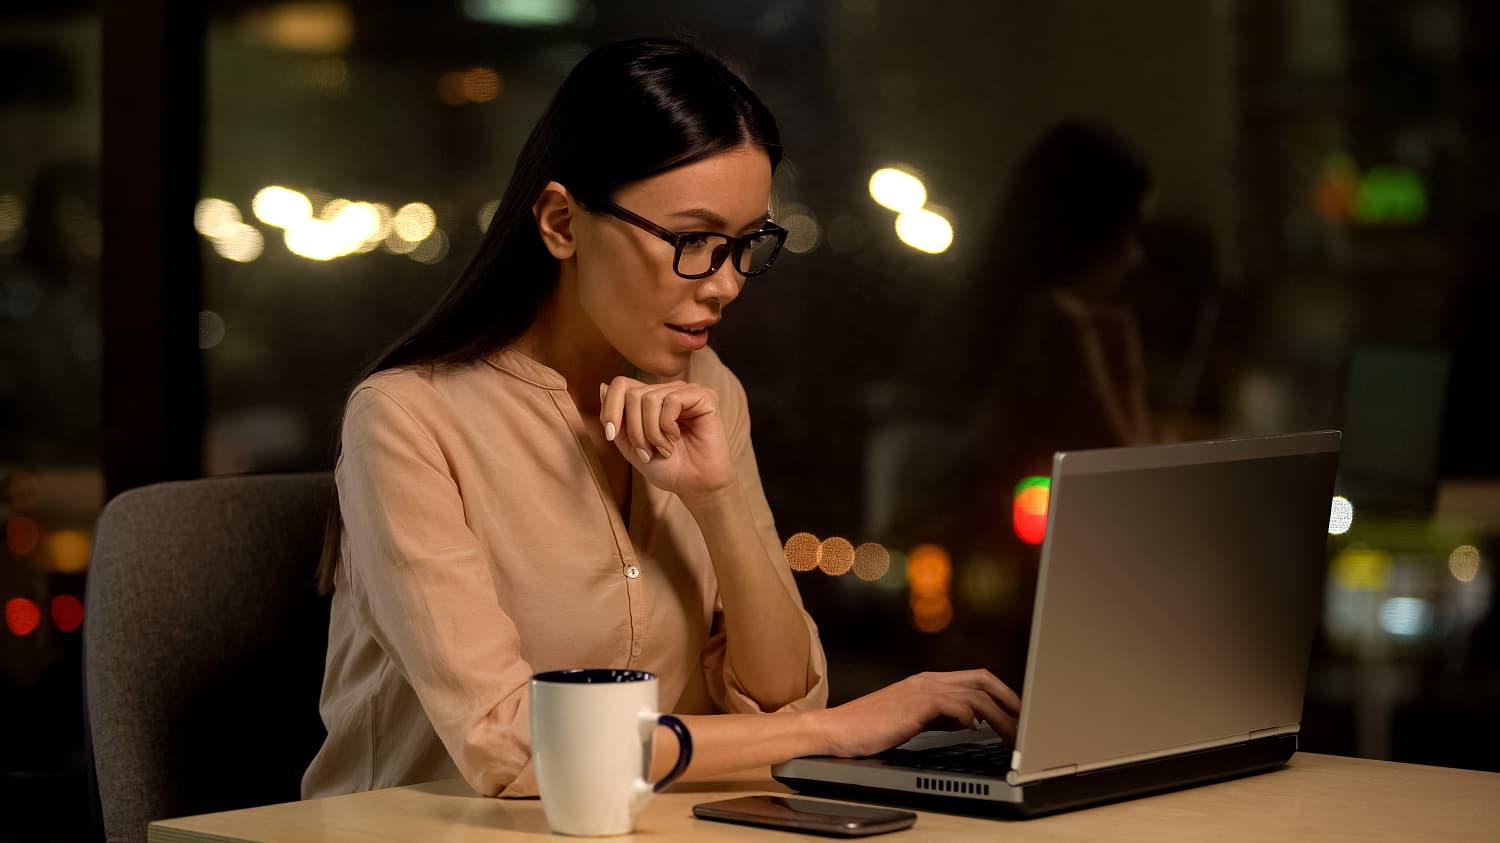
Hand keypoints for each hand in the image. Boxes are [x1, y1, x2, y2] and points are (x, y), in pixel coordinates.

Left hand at [599, 377, 733, 496]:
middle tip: (647, 451)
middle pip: (632, 394)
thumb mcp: (629, 445)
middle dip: (634, 429)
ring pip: (650, 398)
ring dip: (651, 432)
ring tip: (664, 448)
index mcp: (651, 398)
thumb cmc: (666, 467)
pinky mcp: (704, 397)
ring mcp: (687, 391)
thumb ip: (615, 418)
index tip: (612, 435)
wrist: (693, 485)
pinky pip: (672, 400)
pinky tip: (676, 438)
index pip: (620, 384)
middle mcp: (669, 390)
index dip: (610, 409)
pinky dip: (668, 426)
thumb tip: (603, 386)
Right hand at [813, 670, 1020, 757]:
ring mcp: (921, 690)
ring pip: (974, 694)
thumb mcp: (911, 719)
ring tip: (1010, 735)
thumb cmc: (869, 728)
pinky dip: (969, 717)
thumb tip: (969, 722)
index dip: (1001, 692)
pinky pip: (954, 705)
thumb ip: (939, 716)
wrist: (837, 730)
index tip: (1017, 711)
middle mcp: (928, 681)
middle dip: (1009, 698)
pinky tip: (973, 729)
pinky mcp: (915, 705)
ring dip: (998, 715)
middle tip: (1025, 720)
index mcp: (927, 682)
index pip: (975, 678)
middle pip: (982, 678)